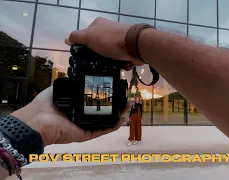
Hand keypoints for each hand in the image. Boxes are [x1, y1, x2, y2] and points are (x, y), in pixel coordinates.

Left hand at [10, 86, 130, 145]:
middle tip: (126, 98)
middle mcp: (83, 115)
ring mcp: (86, 126)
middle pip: (103, 111)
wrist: (39, 121)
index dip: (106, 96)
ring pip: (106, 120)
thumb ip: (71, 83)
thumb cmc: (46, 104)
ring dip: (118, 114)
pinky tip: (122, 118)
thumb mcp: (60, 88)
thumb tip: (81, 74)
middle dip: (116, 105)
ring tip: (128, 107)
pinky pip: (103, 130)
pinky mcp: (87, 134)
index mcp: (76, 105)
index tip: (116, 89)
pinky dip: (114, 125)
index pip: (94, 101)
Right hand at [64, 17, 143, 65]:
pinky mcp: (128, 49)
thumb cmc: (109, 40)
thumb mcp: (88, 37)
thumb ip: (76, 37)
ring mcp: (120, 40)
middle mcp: (109, 30)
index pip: (86, 35)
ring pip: (110, 54)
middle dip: (96, 56)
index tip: (83, 57)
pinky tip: (117, 69)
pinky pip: (121, 59)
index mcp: (98, 24)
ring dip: (108, 62)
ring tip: (105, 70)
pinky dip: (119, 65)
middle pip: (98, 46)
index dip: (83, 46)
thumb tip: (66, 39)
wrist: (134, 45)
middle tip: (93, 65)